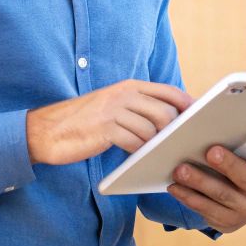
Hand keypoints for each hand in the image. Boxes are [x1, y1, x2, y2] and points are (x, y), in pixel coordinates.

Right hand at [25, 80, 191, 164]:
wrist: (46, 131)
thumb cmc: (84, 122)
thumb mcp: (113, 106)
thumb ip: (139, 107)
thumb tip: (171, 119)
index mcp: (129, 86)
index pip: (169, 92)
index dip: (188, 106)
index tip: (199, 121)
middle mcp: (124, 94)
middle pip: (166, 112)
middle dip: (175, 132)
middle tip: (178, 146)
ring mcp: (114, 111)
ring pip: (152, 129)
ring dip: (158, 146)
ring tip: (159, 155)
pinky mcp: (105, 129)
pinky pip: (135, 143)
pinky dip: (141, 153)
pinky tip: (140, 159)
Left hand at [166, 129, 245, 233]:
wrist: (239, 202)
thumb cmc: (242, 166)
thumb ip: (242, 142)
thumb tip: (216, 121)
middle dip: (228, 164)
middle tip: (211, 151)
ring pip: (222, 194)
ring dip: (199, 181)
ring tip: (180, 169)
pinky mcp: (228, 222)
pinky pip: (206, 209)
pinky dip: (188, 196)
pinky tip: (175, 186)